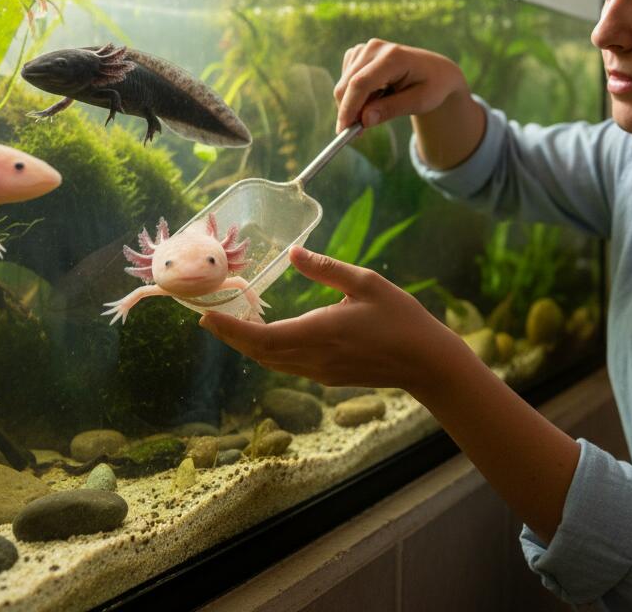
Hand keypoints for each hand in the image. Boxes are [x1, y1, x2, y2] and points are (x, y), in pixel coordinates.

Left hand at [199, 246, 464, 392]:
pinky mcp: (328, 377)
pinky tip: (266, 336)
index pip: (260, 336)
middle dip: (230, 336)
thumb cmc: (400, 319)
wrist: (426, 363)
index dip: (229, 328)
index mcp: (318, 332)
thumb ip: (326, 269)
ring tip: (230, 325)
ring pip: (271, 362)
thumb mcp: (365, 283)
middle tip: (207, 319)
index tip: (205, 316)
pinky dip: (268, 351)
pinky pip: (287, 365)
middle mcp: (312, 357)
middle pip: (258, 352)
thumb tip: (294, 253)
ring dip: (248, 345)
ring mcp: (320, 371)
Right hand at [334, 38, 468, 131]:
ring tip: (377, 110)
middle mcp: (375, 48)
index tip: (343, 130)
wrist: (435, 70)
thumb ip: (391, 109)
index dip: (349, 107)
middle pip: (348, 84)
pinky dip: (353, 95)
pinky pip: (345, 80)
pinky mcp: (358, 54)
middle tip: (358, 133)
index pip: (361, 83)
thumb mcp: (419, 102)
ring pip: (344, 84)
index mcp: (394, 57)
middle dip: (348, 111)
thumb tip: (364, 120)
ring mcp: (365, 49)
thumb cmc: (432, 85)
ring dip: (352, 104)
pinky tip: (373, 97)